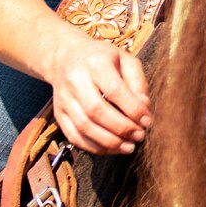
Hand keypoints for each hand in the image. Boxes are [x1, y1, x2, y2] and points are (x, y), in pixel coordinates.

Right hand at [46, 29, 151, 154]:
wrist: (66, 57)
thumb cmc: (102, 59)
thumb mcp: (125, 59)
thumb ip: (137, 81)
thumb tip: (144, 107)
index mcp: (95, 63)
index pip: (114, 90)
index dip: (132, 109)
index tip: (147, 121)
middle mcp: (75, 80)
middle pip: (97, 111)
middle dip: (122, 128)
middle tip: (139, 136)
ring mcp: (64, 99)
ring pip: (84, 126)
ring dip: (109, 141)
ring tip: (129, 147)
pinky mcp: (59, 114)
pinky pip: (74, 136)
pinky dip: (94, 147)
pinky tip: (111, 149)